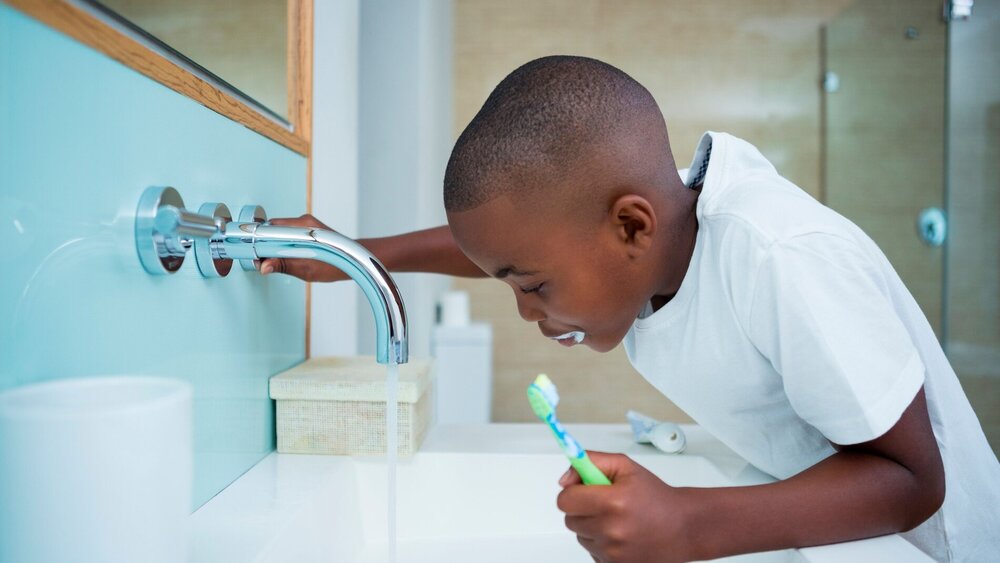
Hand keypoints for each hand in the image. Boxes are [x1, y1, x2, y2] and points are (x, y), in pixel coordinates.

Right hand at [256, 214, 351, 281]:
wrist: (350, 260)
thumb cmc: (334, 264)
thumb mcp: (306, 269)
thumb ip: (283, 266)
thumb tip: (265, 266)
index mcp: (303, 228)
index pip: (271, 229)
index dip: (260, 242)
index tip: (255, 254)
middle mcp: (304, 222)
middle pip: (272, 229)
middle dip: (265, 244)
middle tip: (263, 260)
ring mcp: (305, 224)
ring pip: (279, 231)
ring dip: (273, 244)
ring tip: (274, 259)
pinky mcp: (306, 228)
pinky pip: (286, 233)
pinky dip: (282, 243)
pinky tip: (284, 255)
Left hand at [557, 452, 697, 562]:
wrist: (683, 527)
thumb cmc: (656, 496)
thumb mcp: (626, 467)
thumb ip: (592, 462)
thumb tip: (564, 479)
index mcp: (613, 501)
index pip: (566, 500)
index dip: (572, 492)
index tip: (582, 490)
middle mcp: (611, 529)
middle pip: (570, 520)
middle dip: (582, 509)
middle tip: (602, 503)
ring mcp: (613, 552)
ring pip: (580, 537)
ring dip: (591, 527)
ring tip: (616, 519)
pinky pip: (592, 552)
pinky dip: (601, 544)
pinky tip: (620, 535)